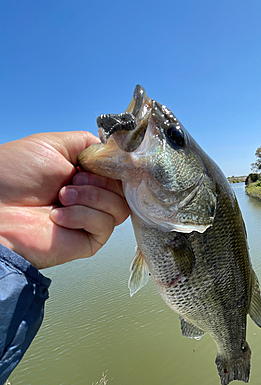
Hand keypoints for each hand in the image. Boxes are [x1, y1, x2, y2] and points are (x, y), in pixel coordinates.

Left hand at [0, 132, 129, 268]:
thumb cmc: (12, 176)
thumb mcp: (53, 145)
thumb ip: (88, 144)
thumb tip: (115, 153)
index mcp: (83, 174)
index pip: (117, 171)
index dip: (114, 166)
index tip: (99, 163)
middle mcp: (89, 197)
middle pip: (123, 189)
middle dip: (99, 180)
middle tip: (72, 180)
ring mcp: (89, 219)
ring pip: (119, 207)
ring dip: (91, 197)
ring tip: (62, 197)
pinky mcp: (88, 241)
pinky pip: (106, 225)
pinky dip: (83, 216)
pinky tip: (58, 216)